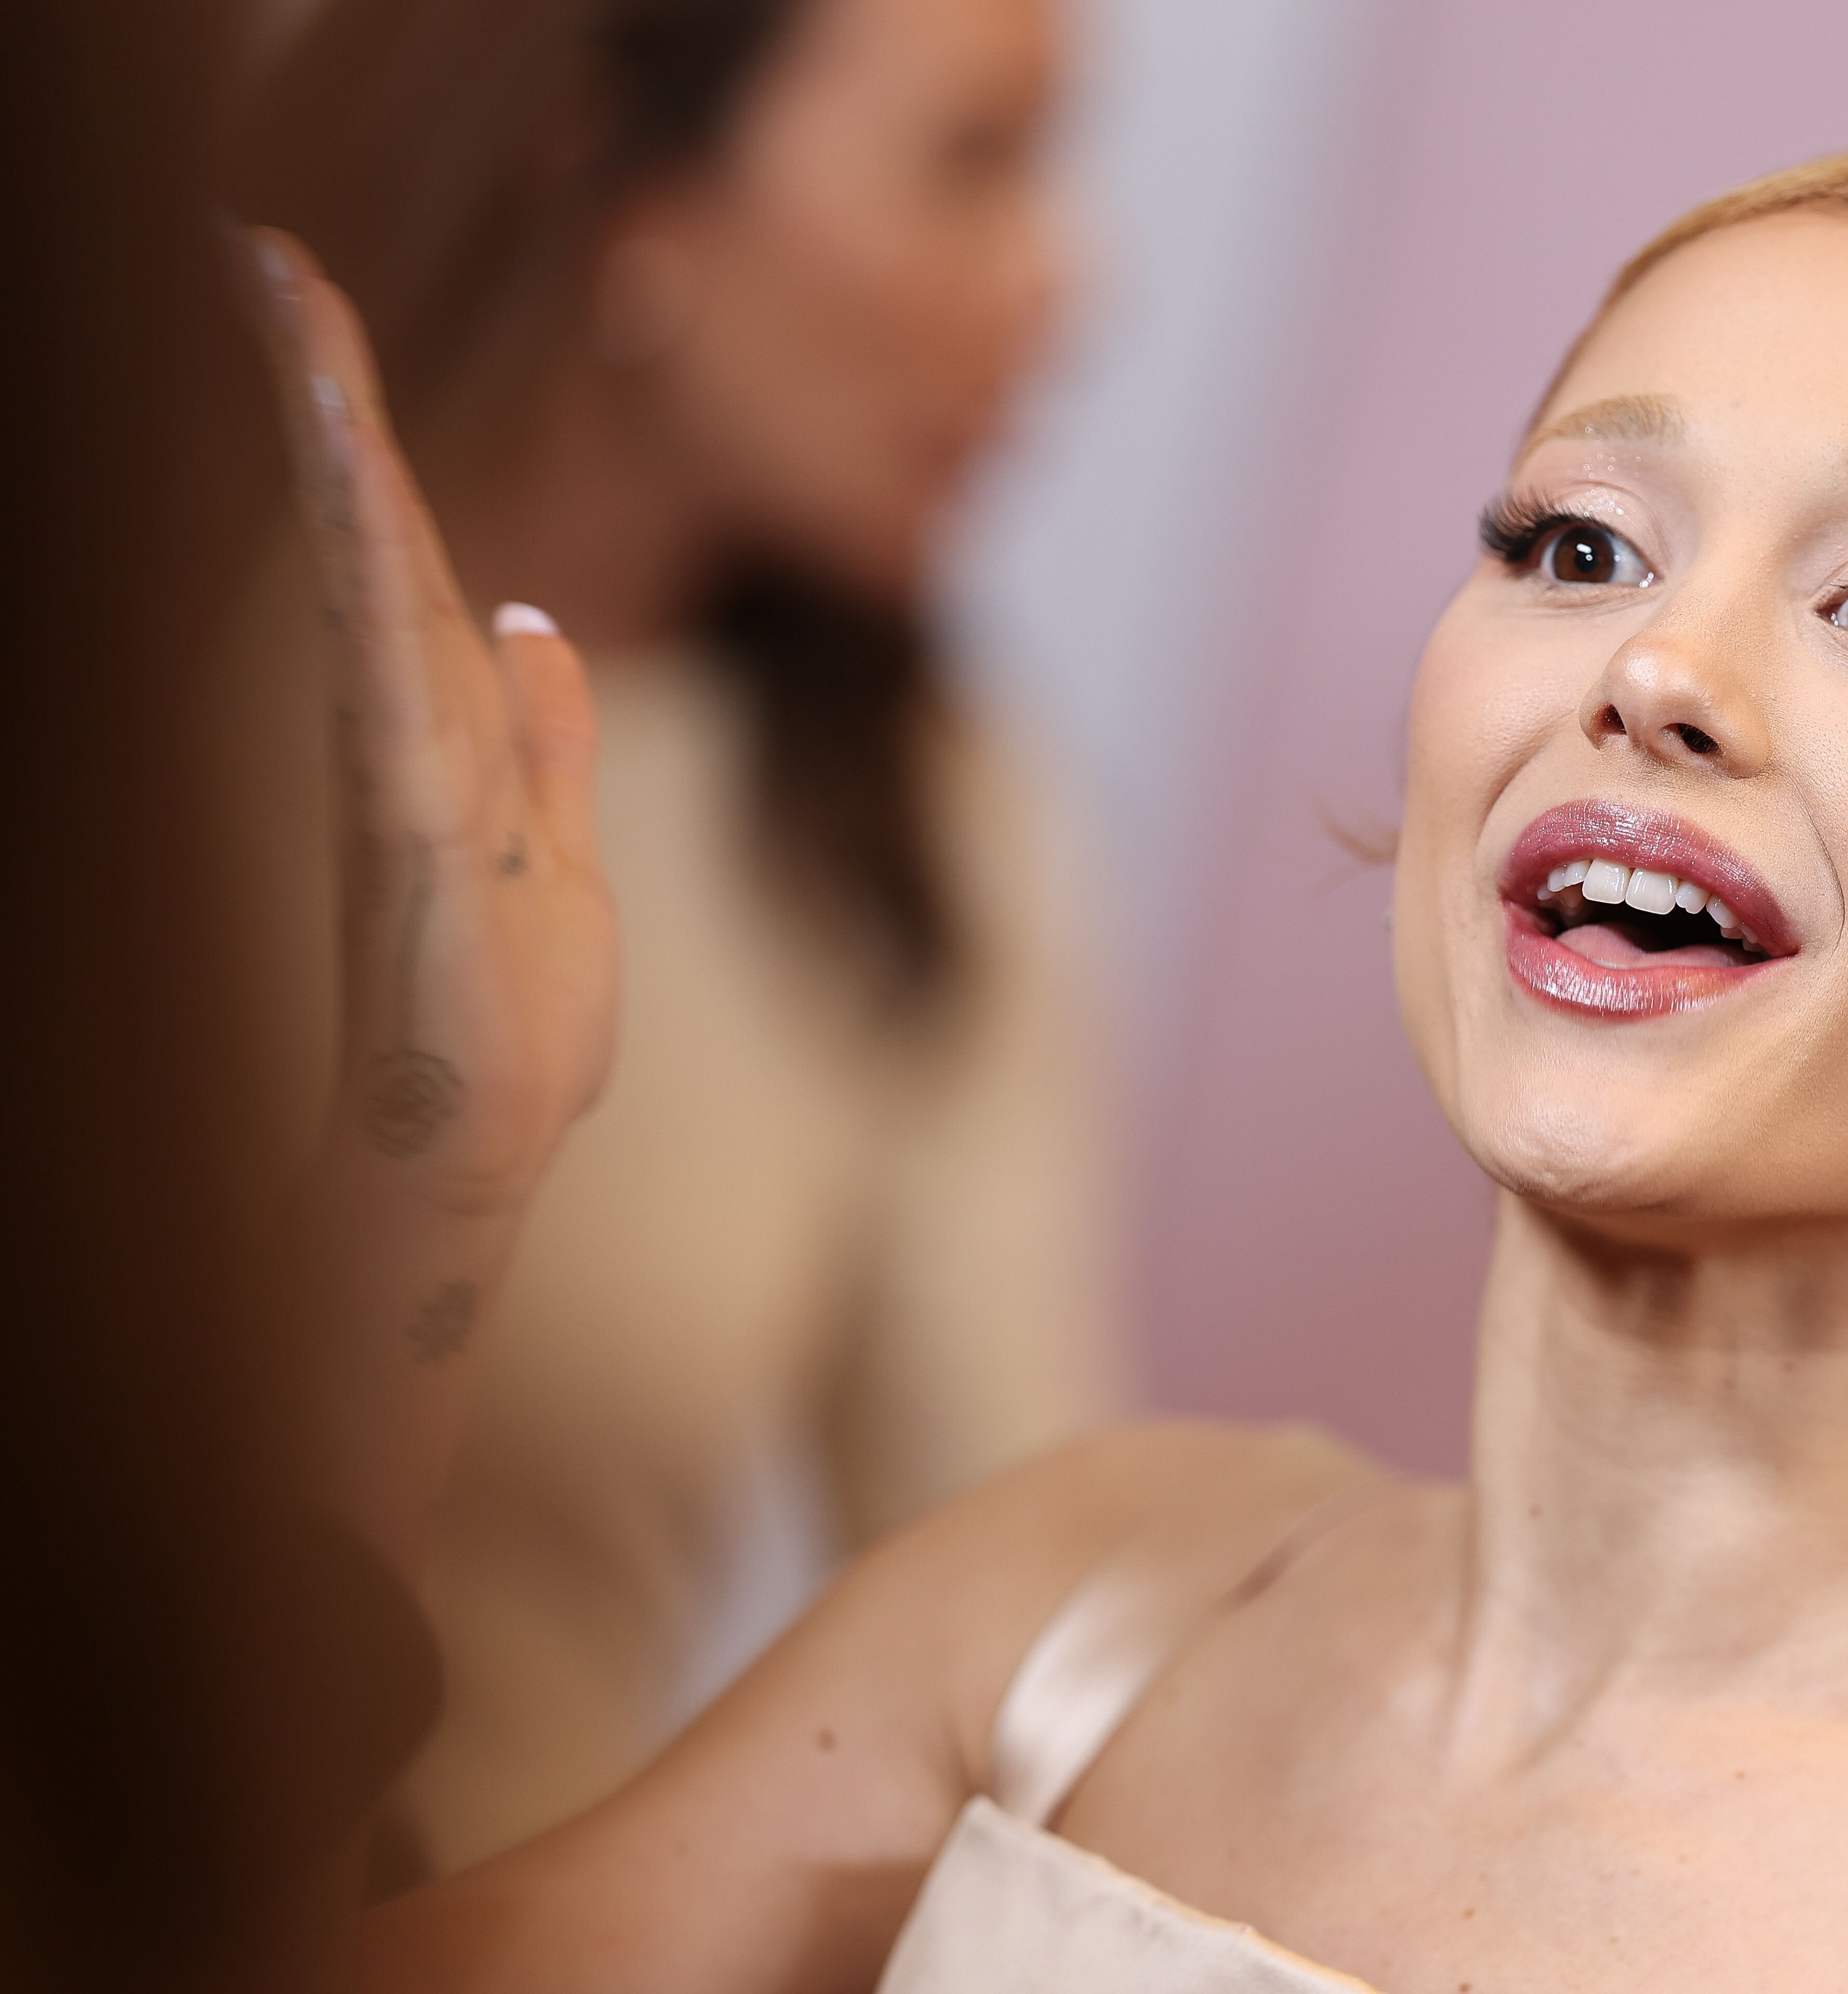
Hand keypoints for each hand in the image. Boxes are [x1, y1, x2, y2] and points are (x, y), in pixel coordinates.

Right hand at [246, 229, 616, 1222]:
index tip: (314, 312)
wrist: (480, 1143)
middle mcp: (399, 726)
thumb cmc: (510, 1016)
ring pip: (365, 565)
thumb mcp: (561, 846)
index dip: (367, 434)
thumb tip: (535, 629)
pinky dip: (375, 561)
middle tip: (257, 248)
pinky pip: (389, 661)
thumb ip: (546, 739)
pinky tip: (353, 465)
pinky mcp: (411, 817)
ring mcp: (394, 766)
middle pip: (367, 525)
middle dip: (317, 386)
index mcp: (441, 728)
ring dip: (329, 431)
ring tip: (282, 299)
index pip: (411, 551)